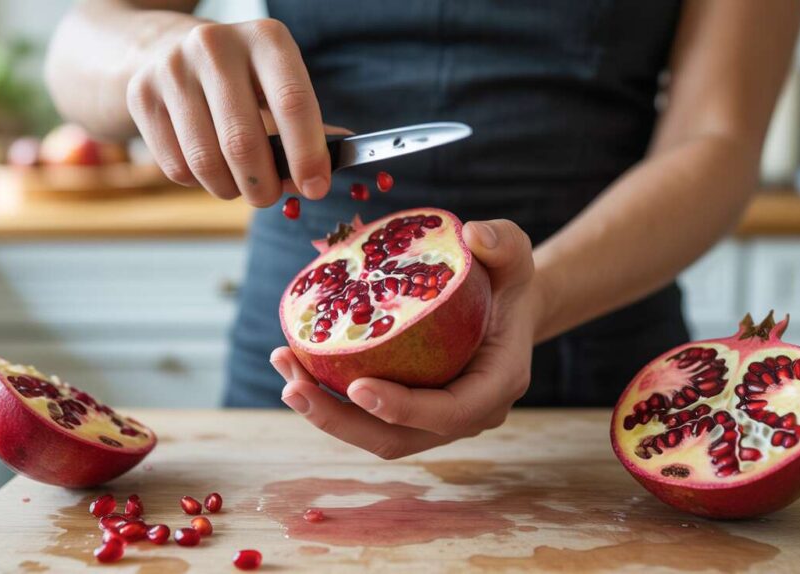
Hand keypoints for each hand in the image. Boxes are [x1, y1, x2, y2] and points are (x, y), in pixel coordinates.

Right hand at [126, 18, 344, 204]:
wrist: (163, 48)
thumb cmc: (239, 77)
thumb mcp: (278, 83)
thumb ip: (310, 123)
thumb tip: (341, 156)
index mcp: (265, 39)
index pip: (293, 104)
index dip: (307, 155)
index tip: (316, 188)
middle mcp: (216, 45)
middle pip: (244, 142)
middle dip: (265, 185)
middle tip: (271, 197)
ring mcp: (173, 68)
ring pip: (207, 161)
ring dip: (231, 190)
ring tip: (240, 186)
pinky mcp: (141, 95)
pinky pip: (176, 166)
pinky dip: (198, 182)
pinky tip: (208, 167)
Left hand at [271, 219, 540, 458]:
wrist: (504, 304)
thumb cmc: (507, 278)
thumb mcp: (514, 254)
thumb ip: (503, 242)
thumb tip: (474, 235)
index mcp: (496, 385)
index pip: (451, 413)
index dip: (404, 408)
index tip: (357, 387)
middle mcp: (465, 414)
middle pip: (398, 439)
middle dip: (341, 421)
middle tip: (295, 386)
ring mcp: (432, 418)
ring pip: (374, 434)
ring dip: (324, 412)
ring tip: (285, 371)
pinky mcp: (407, 411)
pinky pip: (364, 415)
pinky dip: (327, 397)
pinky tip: (293, 361)